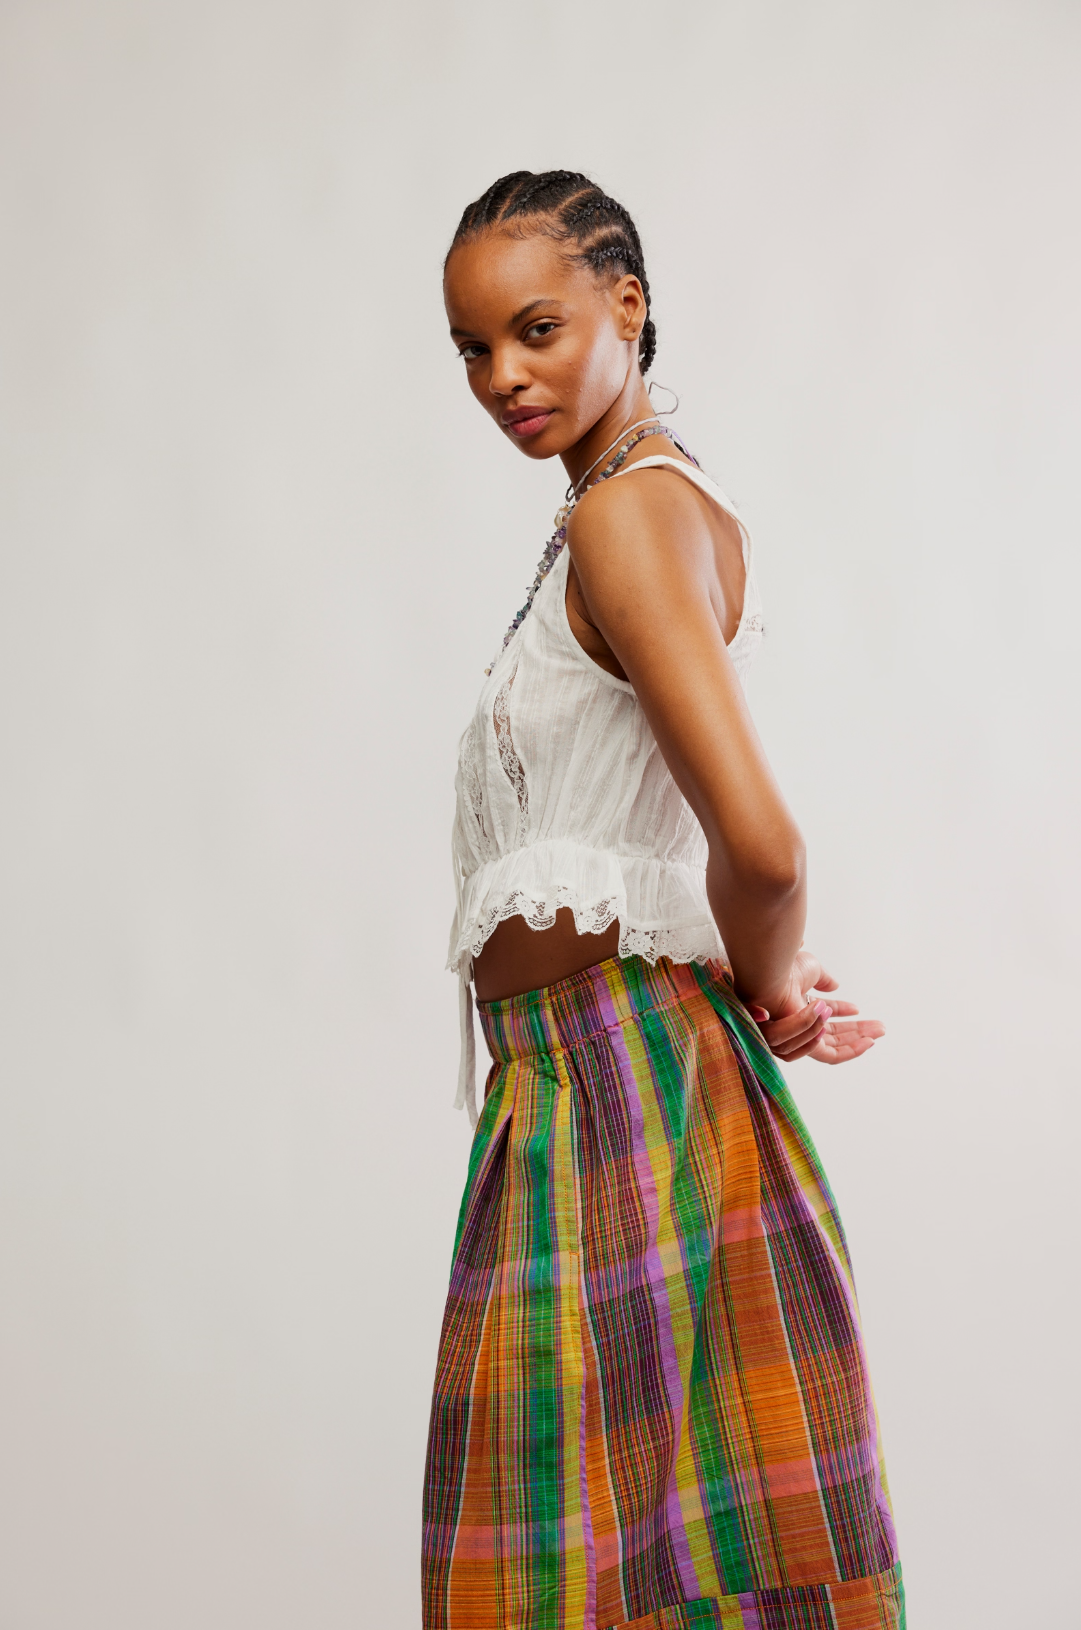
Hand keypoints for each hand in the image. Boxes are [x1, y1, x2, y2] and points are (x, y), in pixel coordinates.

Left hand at [745, 949, 884, 1064]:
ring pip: (831, 1048)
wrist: (772, 973)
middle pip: (830, 1035)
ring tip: (877, 1033)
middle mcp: (796, 1023)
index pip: (823, 1018)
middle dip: (858, 1032)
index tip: (860, 1010)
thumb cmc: (785, 968)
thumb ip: (823, 979)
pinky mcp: (800, 1045)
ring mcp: (797, 1035)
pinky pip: (826, 1055)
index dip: (844, 1015)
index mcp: (797, 1006)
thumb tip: (836, 986)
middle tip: (882, 1029)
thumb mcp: (811, 969)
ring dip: (857, 1041)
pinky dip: (847, 1049)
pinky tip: (865, 1038)